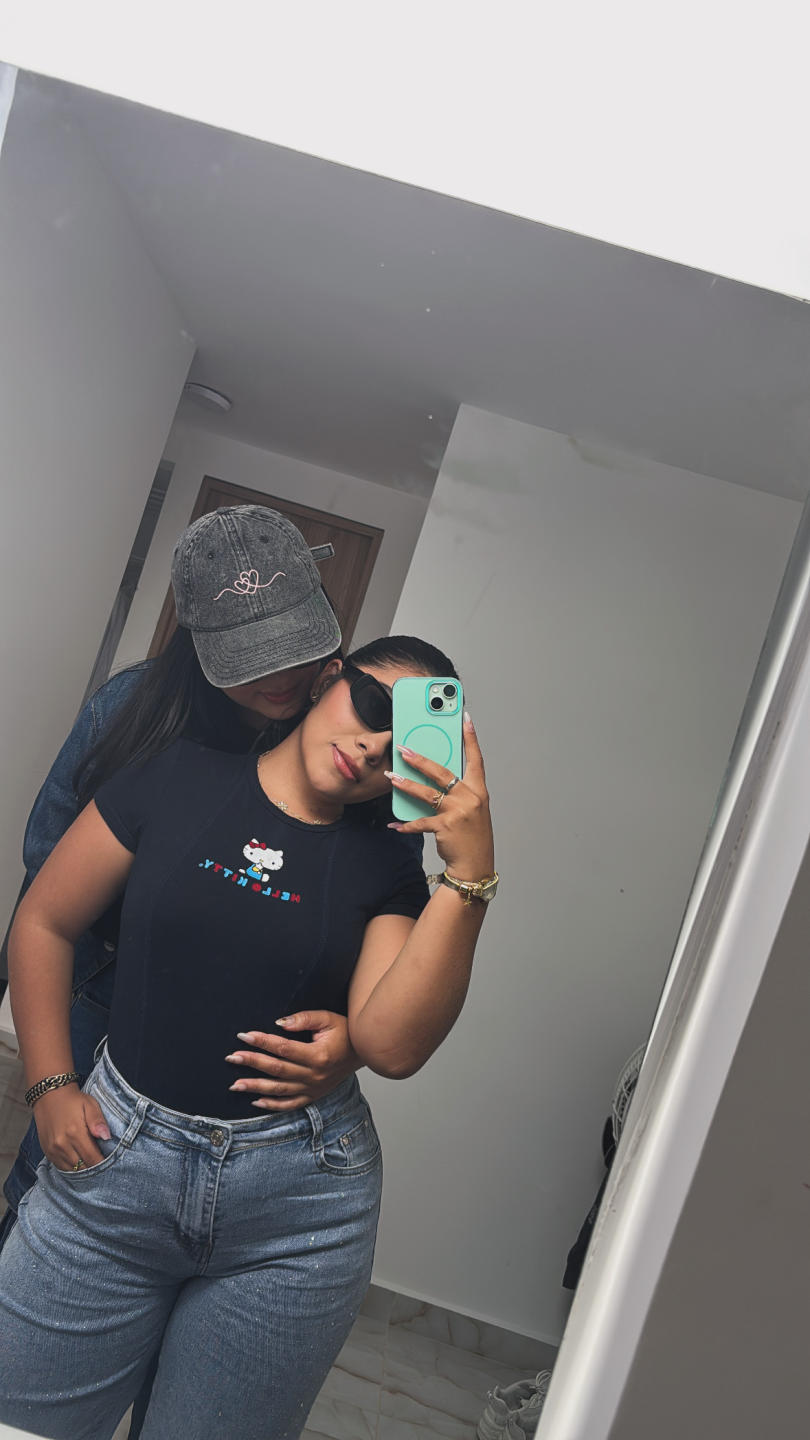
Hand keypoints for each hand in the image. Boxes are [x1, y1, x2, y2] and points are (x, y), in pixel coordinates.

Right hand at [33, 1085, 110, 1169]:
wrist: (49, 1095)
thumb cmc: (73, 1100)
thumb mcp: (90, 1104)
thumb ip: (98, 1121)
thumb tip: (106, 1137)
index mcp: (75, 1133)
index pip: (92, 1159)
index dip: (103, 1163)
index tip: (111, 1162)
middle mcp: (62, 1144)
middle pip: (82, 1168)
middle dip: (94, 1167)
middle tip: (103, 1162)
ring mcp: (53, 1150)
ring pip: (72, 1170)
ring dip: (83, 1168)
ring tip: (92, 1161)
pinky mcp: (47, 1152)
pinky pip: (62, 1168)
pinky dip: (72, 1167)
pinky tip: (79, 1160)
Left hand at [225, 1011, 358, 1110]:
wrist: (363, 1052)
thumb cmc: (346, 1033)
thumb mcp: (328, 1018)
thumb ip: (304, 1019)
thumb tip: (280, 1023)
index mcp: (318, 1055)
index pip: (283, 1048)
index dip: (262, 1041)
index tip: (244, 1036)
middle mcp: (314, 1075)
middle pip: (277, 1070)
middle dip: (252, 1062)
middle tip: (232, 1057)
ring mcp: (313, 1088)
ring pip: (279, 1090)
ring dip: (255, 1087)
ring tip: (235, 1084)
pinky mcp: (312, 1096)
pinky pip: (290, 1105)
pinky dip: (272, 1105)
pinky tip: (255, 1101)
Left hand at [385, 712, 494, 878]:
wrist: (475, 864)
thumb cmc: (472, 835)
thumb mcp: (472, 809)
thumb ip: (458, 791)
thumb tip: (436, 775)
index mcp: (478, 791)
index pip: (476, 759)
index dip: (471, 738)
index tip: (465, 719)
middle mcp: (470, 798)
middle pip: (442, 772)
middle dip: (420, 759)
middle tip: (404, 749)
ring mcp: (457, 812)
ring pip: (427, 793)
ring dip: (405, 784)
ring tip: (391, 777)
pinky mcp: (445, 826)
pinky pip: (420, 822)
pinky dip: (406, 825)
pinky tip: (395, 825)